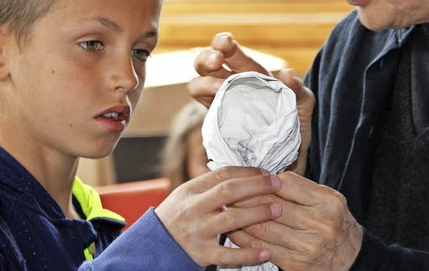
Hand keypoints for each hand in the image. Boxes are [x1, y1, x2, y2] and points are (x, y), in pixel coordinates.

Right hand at [154, 167, 282, 266]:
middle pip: (228, 191)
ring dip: (258, 213)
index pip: (222, 174)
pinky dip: (248, 254)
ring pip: (231, 219)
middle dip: (257, 186)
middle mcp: (193, 209)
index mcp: (190, 190)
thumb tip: (242, 173)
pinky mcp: (200, 255)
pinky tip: (265, 252)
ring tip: (278, 210)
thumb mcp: (185, 195)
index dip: (247, 172)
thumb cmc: (174, 218)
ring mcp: (197, 232)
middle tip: (278, 184)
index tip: (266, 172)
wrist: (151, 246)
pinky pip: (227, 255)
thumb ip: (209, 186)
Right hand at [188, 32, 314, 173]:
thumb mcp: (302, 108)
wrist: (286, 166)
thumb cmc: (294, 130)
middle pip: (205, 64)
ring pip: (197, 85)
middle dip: (206, 57)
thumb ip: (299, 91)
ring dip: (204, 82)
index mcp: (250, 76)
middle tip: (216, 60)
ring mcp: (220, 107)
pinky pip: (203, 115)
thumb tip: (287, 75)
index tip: (226, 43)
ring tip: (219, 88)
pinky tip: (218, 107)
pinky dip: (207, 107)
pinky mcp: (214, 128)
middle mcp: (230, 87)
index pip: (230, 54)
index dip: (223, 44)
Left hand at [228, 172, 362, 270]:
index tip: (246, 178)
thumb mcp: (329, 198)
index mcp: (328, 202)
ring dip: (240, 219)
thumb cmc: (336, 223)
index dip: (262, 182)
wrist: (353, 259)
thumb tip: (269, 178)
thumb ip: (302, 188)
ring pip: (265, 229)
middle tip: (227, 191)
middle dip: (245, 198)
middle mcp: (320, 224)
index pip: (287, 185)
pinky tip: (233, 232)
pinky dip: (245, 240)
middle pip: (273, 206)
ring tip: (224, 209)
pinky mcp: (296, 265)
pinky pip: (264, 249)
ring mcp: (308, 247)